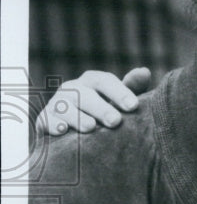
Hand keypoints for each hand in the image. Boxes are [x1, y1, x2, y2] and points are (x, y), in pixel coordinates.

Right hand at [36, 67, 150, 135]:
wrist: (75, 131)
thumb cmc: (105, 113)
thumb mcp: (120, 101)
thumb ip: (132, 88)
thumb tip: (144, 72)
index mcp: (93, 82)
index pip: (105, 81)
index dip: (119, 92)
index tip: (134, 106)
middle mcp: (74, 89)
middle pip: (85, 94)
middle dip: (101, 108)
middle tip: (115, 121)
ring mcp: (57, 103)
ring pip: (65, 107)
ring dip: (78, 117)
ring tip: (91, 127)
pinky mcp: (45, 120)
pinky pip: (46, 120)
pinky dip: (53, 124)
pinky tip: (63, 130)